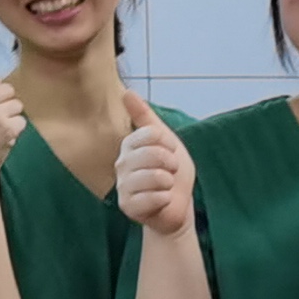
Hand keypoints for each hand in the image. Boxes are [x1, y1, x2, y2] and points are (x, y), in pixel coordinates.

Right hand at [115, 92, 196, 237]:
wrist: (177, 207)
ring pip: (154, 176)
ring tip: (165, 186)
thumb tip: (127, 92)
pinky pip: (153, 197)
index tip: (170, 152)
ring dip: (168, 182)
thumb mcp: (166, 140)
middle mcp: (121, 163)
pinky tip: (161, 201)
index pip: (152, 133)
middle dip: (171, 164)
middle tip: (169, 172)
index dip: (169, 144)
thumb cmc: (171, 172)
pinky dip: (164, 199)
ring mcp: (122, 185)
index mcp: (129, 145)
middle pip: (153, 154)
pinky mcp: (126, 205)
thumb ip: (146, 118)